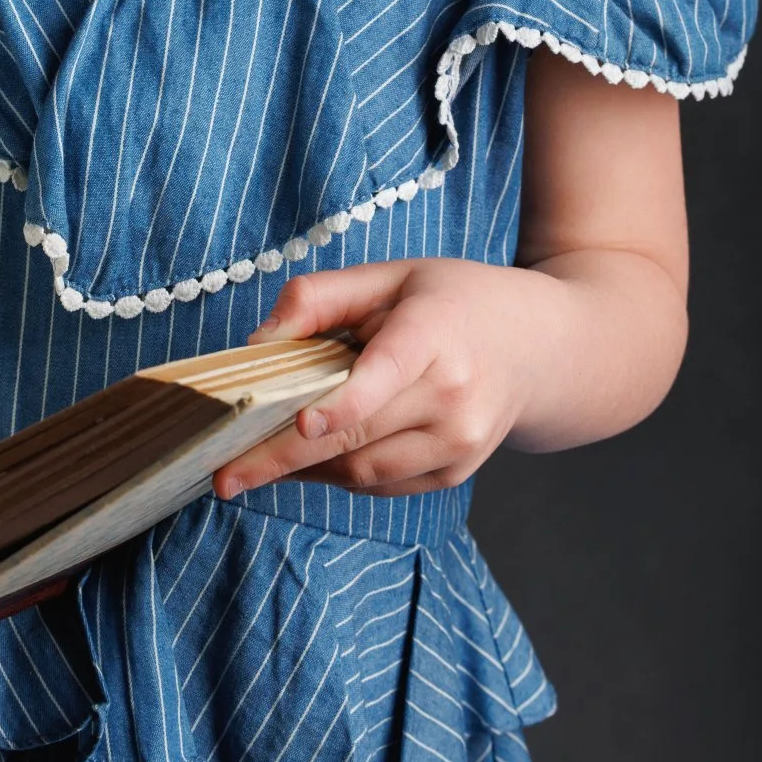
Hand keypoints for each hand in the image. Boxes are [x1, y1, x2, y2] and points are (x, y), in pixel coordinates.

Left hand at [213, 257, 552, 501]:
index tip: (301, 424)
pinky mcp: (457, 472)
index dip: (344, 404)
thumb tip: (257, 343)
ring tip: (248, 467)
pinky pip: (383, 485)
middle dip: (283, 459)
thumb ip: (318, 298)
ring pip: (365, 471)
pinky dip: (336, 477)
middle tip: (223, 475)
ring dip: (303, 473)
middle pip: (358, 436)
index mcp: (436, 333)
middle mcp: (454, 396)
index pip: (386, 373)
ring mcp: (461, 442)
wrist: (538, 346)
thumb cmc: (449, 301)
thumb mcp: (388, 275)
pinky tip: (301, 464)